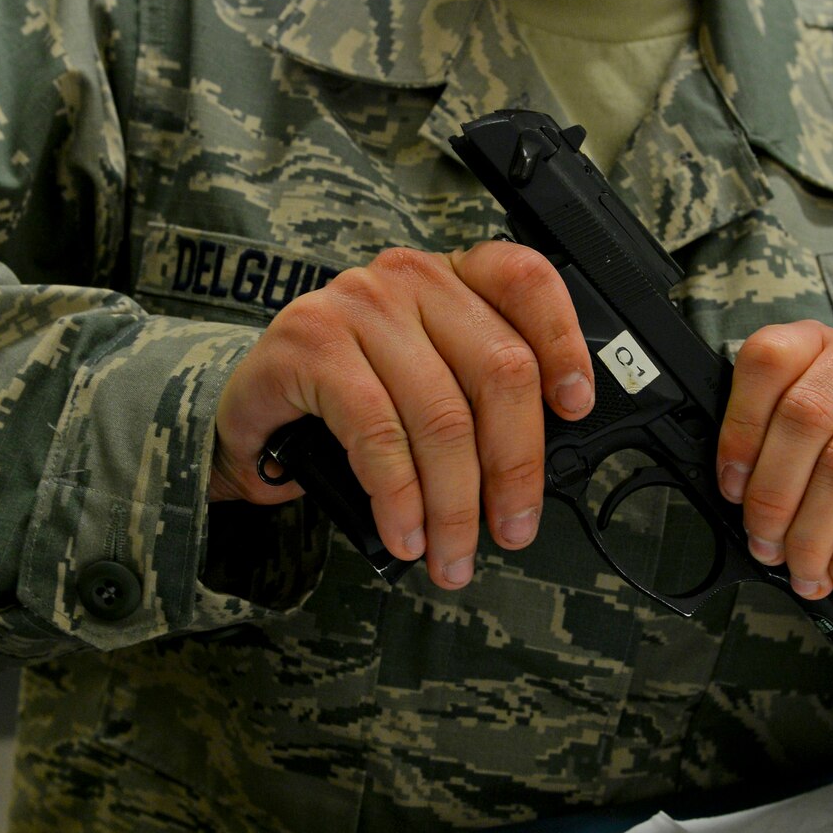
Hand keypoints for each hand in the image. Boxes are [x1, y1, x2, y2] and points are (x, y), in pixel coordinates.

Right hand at [209, 242, 594, 589]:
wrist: (255, 405)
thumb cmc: (352, 396)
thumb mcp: (427, 378)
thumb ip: (476, 396)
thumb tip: (531, 473)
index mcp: (452, 277)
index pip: (526, 281)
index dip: (564, 343)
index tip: (577, 408)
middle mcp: (411, 278)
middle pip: (498, 369)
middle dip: (514, 467)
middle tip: (512, 529)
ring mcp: (358, 305)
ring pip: (442, 414)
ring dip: (453, 505)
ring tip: (451, 554)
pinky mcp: (311, 343)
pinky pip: (377, 433)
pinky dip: (399, 498)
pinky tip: (404, 532)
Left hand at [715, 321, 832, 604]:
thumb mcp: (813, 442)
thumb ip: (772, 446)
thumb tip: (733, 492)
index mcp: (825, 342)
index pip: (769, 360)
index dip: (741, 428)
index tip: (732, 486)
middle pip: (805, 415)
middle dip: (774, 495)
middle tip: (766, 545)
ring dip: (814, 532)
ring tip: (806, 570)